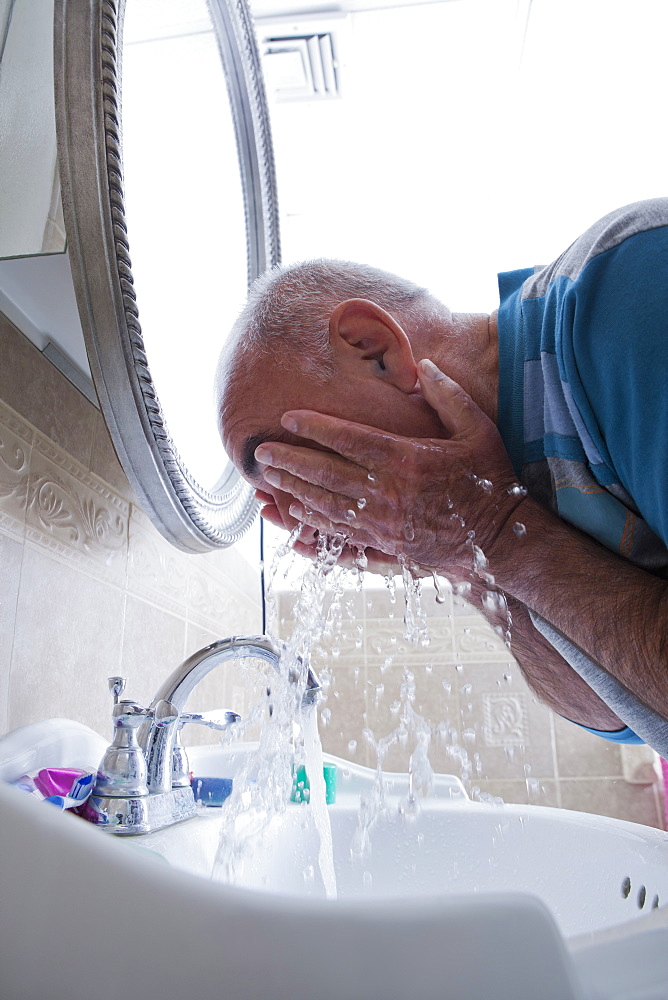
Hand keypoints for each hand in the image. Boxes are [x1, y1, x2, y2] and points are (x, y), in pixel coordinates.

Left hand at [254, 359, 526, 577]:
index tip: (287, 418)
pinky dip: (313, 529)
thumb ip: (448, 395)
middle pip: (326, 475)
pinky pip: (340, 539)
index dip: (314, 428)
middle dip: (290, 463)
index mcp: (408, 460)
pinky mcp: (386, 548)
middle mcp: (389, 494)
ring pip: (326, 508)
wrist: (501, 539)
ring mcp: (384, 526)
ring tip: (268, 482)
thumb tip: (423, 364)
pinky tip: (294, 519)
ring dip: (294, 494)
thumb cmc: (491, 479)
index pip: (349, 439)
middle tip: (261, 454)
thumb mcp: (477, 429)